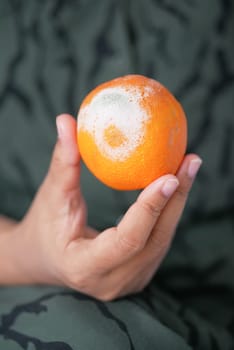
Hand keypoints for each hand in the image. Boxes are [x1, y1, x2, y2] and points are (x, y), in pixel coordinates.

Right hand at [8, 114, 201, 300]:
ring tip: (187, 168)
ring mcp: (128, 281)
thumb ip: (63, 161)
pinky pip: (159, 240)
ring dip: (177, 203)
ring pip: (162, 240)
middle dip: (176, 198)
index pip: (127, 240)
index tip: (169, 176)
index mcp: (84, 267)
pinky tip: (174, 188)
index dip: (150, 207)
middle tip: (190, 161)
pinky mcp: (137, 273)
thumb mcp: (52, 196)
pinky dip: (168, 212)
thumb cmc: (44, 227)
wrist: (45, 258)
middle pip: (154, 239)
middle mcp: (112, 282)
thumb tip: (66, 120)